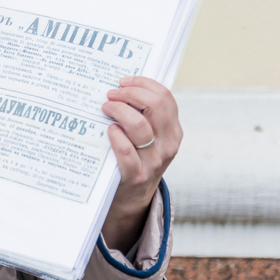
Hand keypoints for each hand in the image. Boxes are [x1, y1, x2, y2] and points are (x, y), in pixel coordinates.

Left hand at [99, 76, 182, 251]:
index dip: (143, 84)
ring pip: (140, 126)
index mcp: (174, 130)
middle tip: (112, 93)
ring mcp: (154, 161)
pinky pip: (127, 152)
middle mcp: (168, 144)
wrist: (133, 197)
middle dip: (130, 93)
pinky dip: (116, 137)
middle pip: (155, 106)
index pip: (165, 97)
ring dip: (119, 111)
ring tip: (106, 108)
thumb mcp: (149, 137)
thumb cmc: (136, 157)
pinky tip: (109, 130)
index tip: (123, 81)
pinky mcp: (136, 175)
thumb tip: (121, 84)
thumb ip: (143, 115)